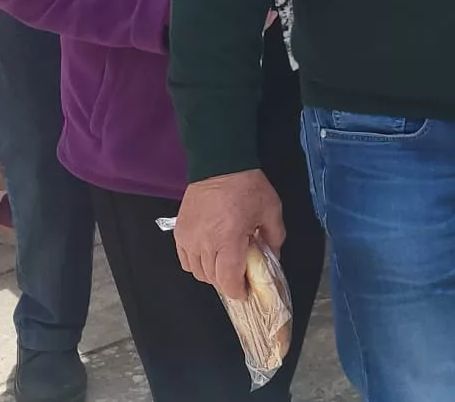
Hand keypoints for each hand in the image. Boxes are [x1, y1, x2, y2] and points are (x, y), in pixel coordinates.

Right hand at [174, 170, 283, 300]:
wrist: (220, 163)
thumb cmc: (248, 186)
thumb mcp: (271, 210)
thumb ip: (274, 237)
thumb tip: (273, 256)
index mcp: (229, 240)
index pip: (228, 280)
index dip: (238, 291)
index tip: (246, 291)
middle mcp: (205, 243)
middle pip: (212, 279)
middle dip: (228, 282)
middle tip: (240, 275)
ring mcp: (189, 238)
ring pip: (197, 272)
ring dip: (212, 274)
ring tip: (225, 264)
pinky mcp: (179, 231)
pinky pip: (185, 260)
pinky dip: (196, 263)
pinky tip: (209, 256)